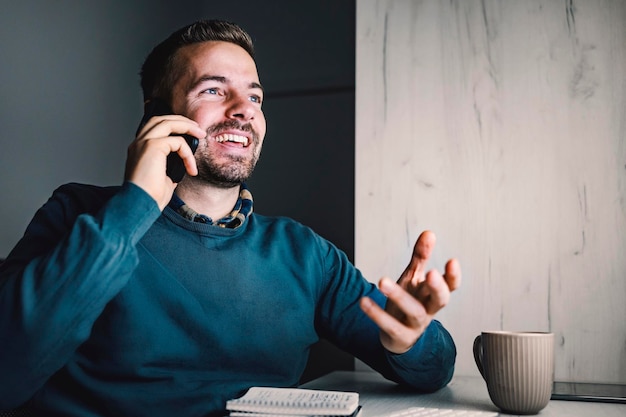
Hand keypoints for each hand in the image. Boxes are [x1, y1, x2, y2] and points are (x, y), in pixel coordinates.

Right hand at [125, 115, 205, 209]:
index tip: (189, 132)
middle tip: (198, 129)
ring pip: (167, 123)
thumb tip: (183, 163)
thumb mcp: (163, 178)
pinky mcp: (152, 147)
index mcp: (139, 150)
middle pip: (160, 119)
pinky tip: (191, 168)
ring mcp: (143, 143)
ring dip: (186, 126)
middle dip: (181, 121)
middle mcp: (138, 143)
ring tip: (201, 135)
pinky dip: (188, 153)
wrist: (139, 205)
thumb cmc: (150, 197)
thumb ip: (171, 166)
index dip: (172, 126)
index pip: (155, 128)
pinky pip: (177, 142)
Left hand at [360, 230, 460, 353]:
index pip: (450, 286)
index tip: (452, 261)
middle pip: (439, 300)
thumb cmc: (410, 302)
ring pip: (413, 311)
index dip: (453, 276)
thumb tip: (429, 233)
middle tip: (432, 273)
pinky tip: (364, 301)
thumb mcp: (414, 279)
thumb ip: (421, 257)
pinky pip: (389, 325)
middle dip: (437, 287)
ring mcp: (415, 325)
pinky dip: (376, 314)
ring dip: (398, 296)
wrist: (398, 336)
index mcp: (433, 294)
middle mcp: (428, 310)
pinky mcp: (399, 335)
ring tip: (382, 281)